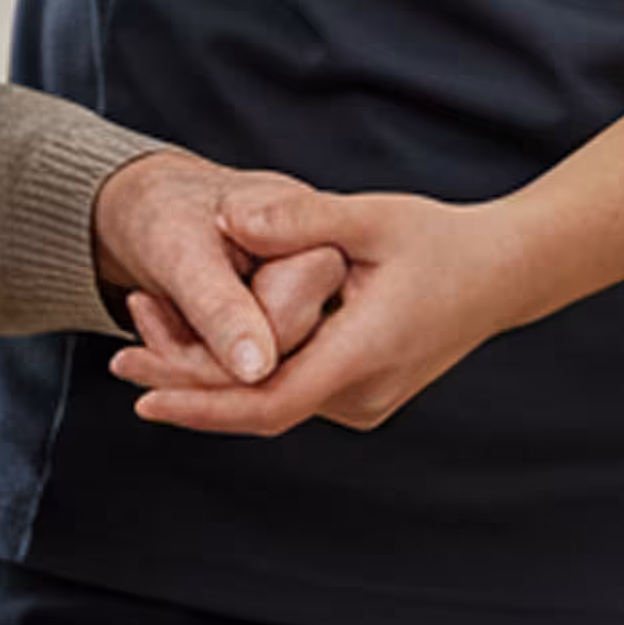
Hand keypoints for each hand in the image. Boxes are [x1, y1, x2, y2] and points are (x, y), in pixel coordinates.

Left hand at [111, 185, 548, 437]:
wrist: (503, 273)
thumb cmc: (440, 239)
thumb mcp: (369, 217)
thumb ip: (298, 221)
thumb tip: (226, 219)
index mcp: (364, 356)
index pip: (267, 402)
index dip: (201, 403)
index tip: (143, 394)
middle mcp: (362, 395)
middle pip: (257, 407)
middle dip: (187, 386)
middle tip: (120, 356)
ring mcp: (364, 402)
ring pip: (271, 402)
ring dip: (212, 378)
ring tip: (147, 336)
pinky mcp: (361, 395)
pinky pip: (291, 392)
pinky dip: (245, 373)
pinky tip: (201, 342)